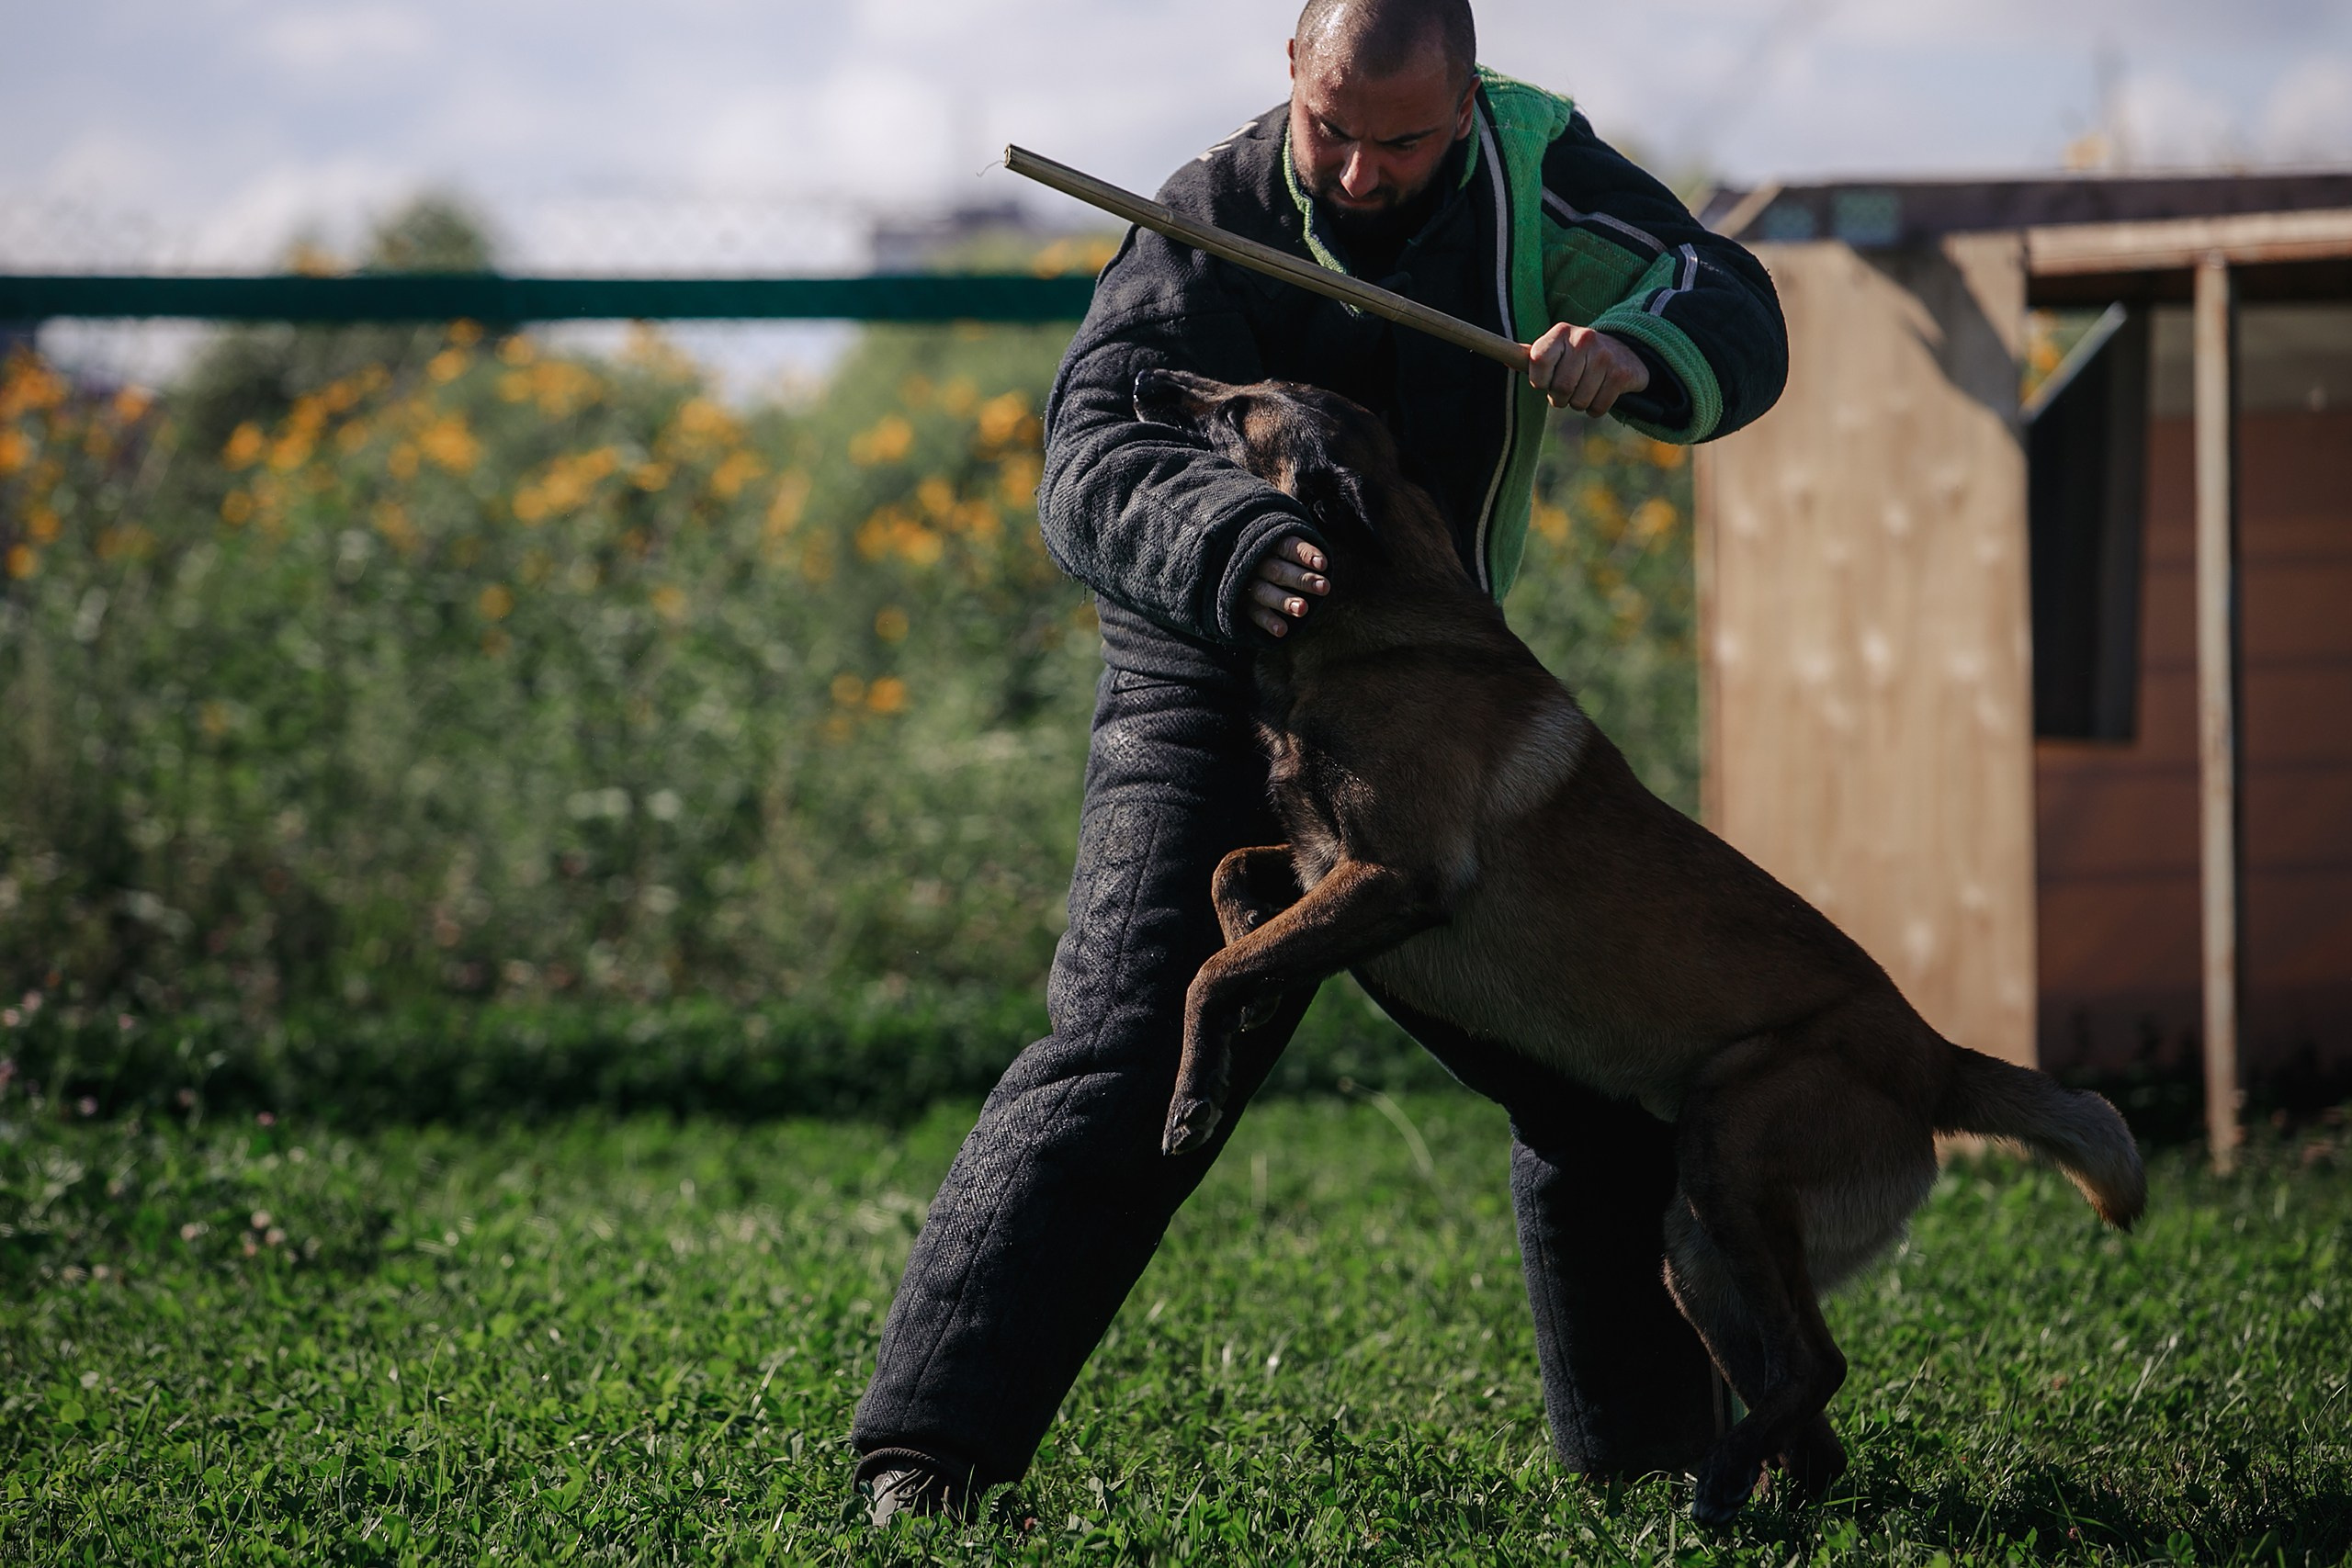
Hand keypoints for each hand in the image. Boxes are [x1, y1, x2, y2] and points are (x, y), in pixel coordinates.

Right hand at [1244, 535, 1328, 638]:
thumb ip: (1305, 557)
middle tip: (1324, 587)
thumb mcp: (1290, 555)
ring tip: (1303, 609)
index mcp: (1270, 547)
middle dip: (1302, 579)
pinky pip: (1255, 613)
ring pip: (1265, 592)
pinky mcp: (1243, 605)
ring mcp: (1248, 585)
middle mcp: (1257, 564)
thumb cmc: (1282, 563)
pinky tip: (1282, 630)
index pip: (1287, 547)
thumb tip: (1324, 567)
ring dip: (1284, 601)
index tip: (1323, 565)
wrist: (1246, 577)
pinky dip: (1268, 621)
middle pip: (1278, 571)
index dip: (1305, 555)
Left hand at [1525, 324, 1648, 415]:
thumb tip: (1505, 359)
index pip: (1538, 361)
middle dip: (1559, 398)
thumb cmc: (1577, 357)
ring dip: (1578, 404)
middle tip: (1566, 389)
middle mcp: (1584, 338)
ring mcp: (1605, 356)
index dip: (1539, 380)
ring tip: (1584, 389)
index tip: (1544, 381)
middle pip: (1560, 387)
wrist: (1623, 352)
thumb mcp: (1555, 350)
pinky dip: (1595, 408)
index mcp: (1561, 332)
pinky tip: (1599, 393)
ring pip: (1579, 401)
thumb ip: (1531, 357)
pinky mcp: (1621, 374)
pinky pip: (1597, 408)